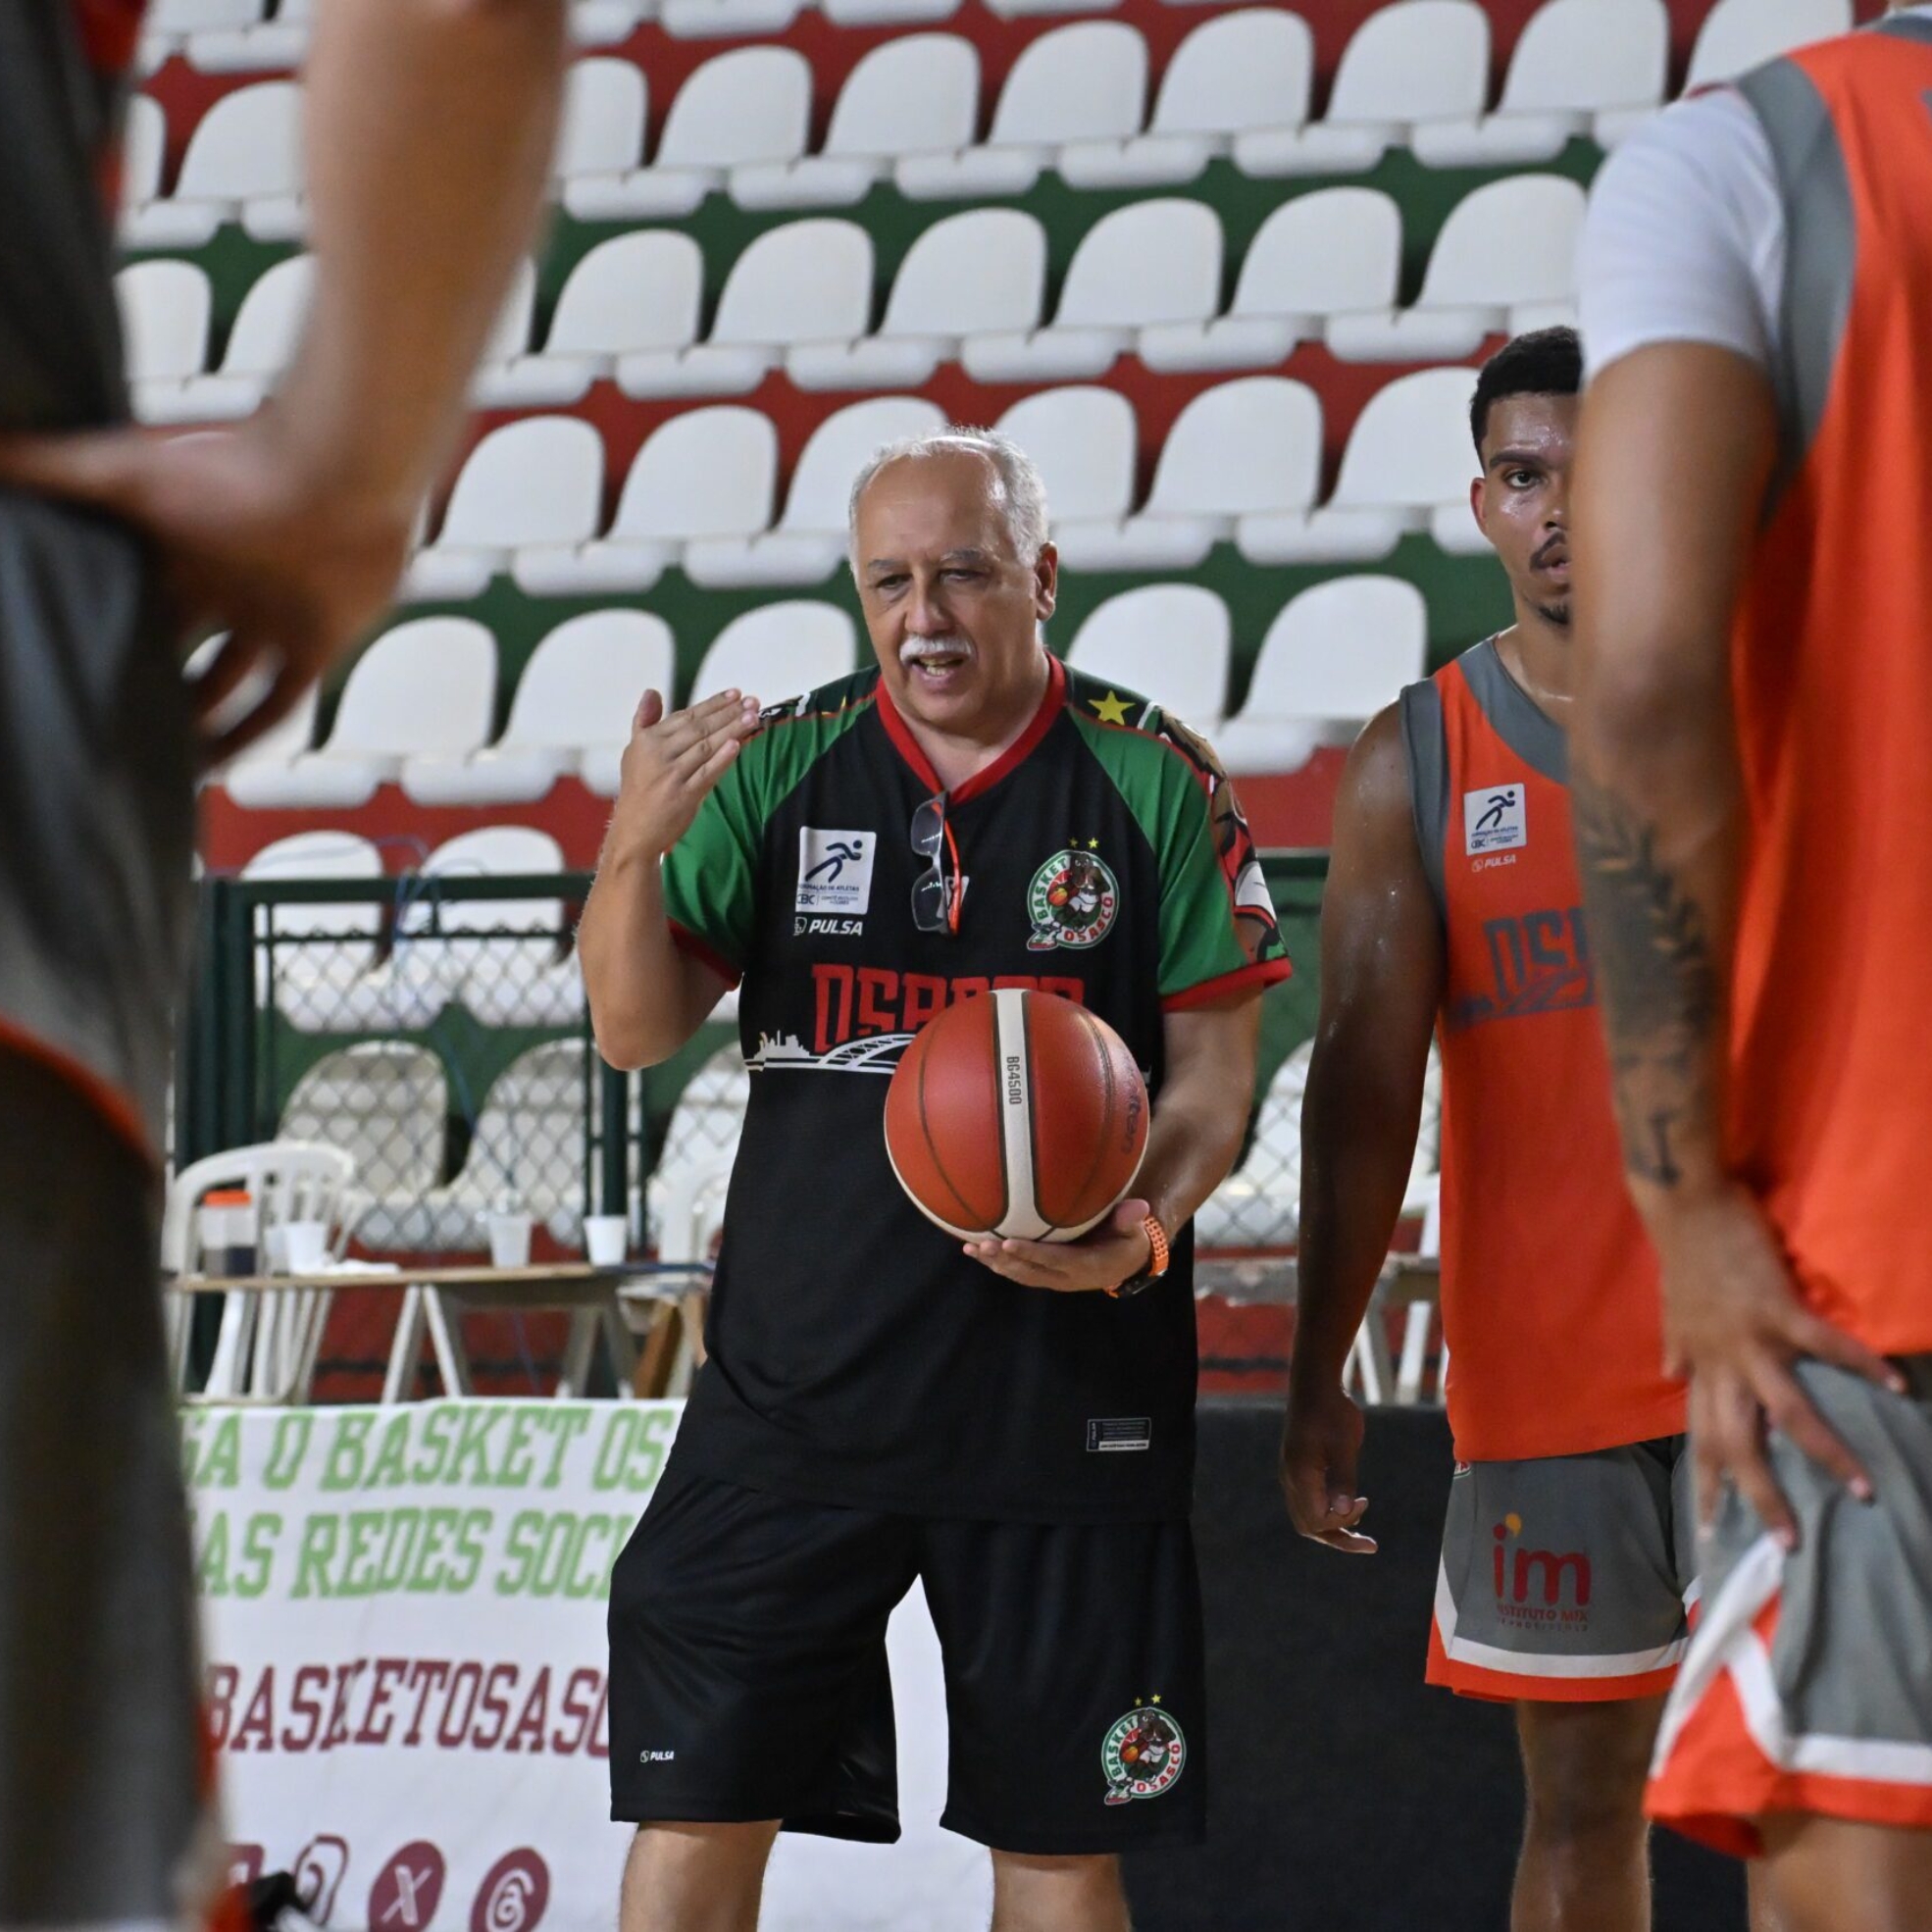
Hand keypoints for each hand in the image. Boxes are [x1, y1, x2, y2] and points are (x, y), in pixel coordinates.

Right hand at [0, 416, 416, 768]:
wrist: (337, 477)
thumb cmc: (232, 471)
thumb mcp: (124, 474)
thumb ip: (50, 469)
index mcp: (177, 547)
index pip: (124, 596)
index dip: (92, 627)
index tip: (53, 663)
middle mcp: (222, 583)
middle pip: (171, 644)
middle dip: (140, 679)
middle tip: (96, 723)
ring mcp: (271, 616)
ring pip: (222, 681)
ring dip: (191, 717)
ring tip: (146, 757)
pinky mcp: (316, 644)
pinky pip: (278, 704)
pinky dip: (247, 735)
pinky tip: (212, 767)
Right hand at [611, 687, 762, 859]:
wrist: (634, 830)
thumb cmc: (638, 788)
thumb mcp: (635, 751)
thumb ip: (646, 721)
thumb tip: (652, 692)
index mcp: (648, 740)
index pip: (686, 716)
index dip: (712, 704)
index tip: (735, 694)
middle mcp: (659, 754)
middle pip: (699, 728)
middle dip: (728, 713)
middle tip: (753, 702)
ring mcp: (671, 775)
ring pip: (706, 747)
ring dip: (731, 730)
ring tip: (753, 717)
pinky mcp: (683, 796)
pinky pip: (707, 773)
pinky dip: (722, 759)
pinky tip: (737, 745)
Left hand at [962, 1198, 1152, 1293]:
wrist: (1123, 1263)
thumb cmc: (1127, 1240)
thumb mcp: (1134, 1231)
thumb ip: (1130, 1220)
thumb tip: (1139, 1207)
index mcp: (1086, 1267)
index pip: (1055, 1261)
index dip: (1032, 1254)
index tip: (1009, 1243)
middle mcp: (1065, 1277)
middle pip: (1030, 1272)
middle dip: (1005, 1260)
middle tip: (983, 1245)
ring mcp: (1052, 1278)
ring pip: (1019, 1274)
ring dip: (994, 1263)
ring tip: (971, 1249)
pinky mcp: (1043, 1273)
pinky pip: (1016, 1270)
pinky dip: (995, 1261)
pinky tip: (973, 1249)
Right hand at [1280, 1381, 1374, 1553]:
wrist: (1316, 1384)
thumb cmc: (1332, 1411)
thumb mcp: (1344, 1444)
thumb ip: (1343, 1479)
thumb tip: (1343, 1512)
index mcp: (1300, 1475)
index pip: (1317, 1520)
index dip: (1342, 1521)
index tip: (1364, 1501)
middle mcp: (1291, 1480)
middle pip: (1309, 1526)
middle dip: (1338, 1538)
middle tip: (1370, 1545)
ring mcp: (1293, 1475)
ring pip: (1307, 1517)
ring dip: (1333, 1529)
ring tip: (1361, 1533)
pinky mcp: (1299, 1469)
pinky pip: (1309, 1503)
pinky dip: (1328, 1514)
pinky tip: (1348, 1506)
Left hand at [1648, 1181, 1903, 1546]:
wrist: (1685, 1205)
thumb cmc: (1685, 1257)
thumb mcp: (1671, 1312)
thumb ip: (1677, 1347)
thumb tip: (1672, 1374)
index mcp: (1700, 1368)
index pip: (1700, 1438)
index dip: (1705, 1484)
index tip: (1707, 1532)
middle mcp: (1721, 1365)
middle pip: (1740, 1444)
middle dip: (1763, 1495)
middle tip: (1789, 1543)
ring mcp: (1751, 1340)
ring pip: (1788, 1414)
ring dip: (1828, 1453)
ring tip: (1864, 1490)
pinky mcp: (1779, 1310)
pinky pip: (1827, 1347)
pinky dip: (1864, 1365)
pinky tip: (1898, 1387)